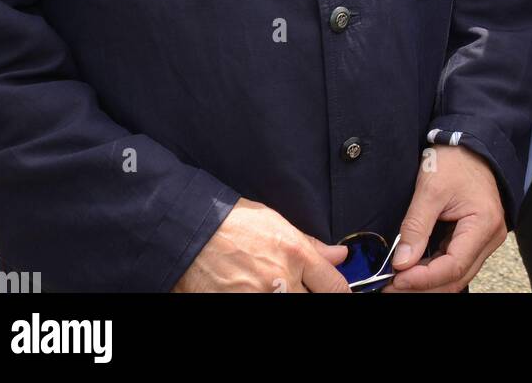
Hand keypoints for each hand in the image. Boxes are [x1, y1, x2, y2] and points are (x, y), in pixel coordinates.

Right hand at [171, 196, 350, 292]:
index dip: (340, 292)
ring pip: (291, 306)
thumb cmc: (232, 223)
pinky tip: (257, 290)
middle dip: (311, 294)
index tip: (336, 291)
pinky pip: (263, 308)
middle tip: (297, 285)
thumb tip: (339, 255)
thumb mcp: (276, 223)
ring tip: (275, 287)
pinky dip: (264, 300)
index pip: (335, 286)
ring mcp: (260, 298)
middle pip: (315, 301)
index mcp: (294, 254)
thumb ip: (310, 244)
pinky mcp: (240, 307)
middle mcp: (281, 281)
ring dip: (288, 296)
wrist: (191, 233)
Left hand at [384, 146, 505, 292]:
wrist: (470, 142)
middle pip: (456, 277)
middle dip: (424, 286)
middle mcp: (490, 237)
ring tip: (399, 283)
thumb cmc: (455, 159)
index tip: (397, 279)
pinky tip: (414, 271)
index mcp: (484, 224)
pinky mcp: (475, 237)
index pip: (454, 266)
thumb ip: (416, 226)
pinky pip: (456, 262)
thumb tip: (401, 262)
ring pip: (456, 274)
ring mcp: (485, 239)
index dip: (424, 278)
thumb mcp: (430, 187)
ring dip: (428, 282)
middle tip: (392, 288)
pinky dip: (434, 271)